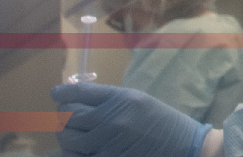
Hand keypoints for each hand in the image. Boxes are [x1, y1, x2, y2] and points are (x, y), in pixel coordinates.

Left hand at [51, 82, 207, 156]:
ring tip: (72, 133)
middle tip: (67, 115)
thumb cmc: (162, 123)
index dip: (62, 93)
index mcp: (121, 99)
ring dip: (66, 135)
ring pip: (68, 139)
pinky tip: (81, 149)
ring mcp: (109, 143)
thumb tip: (74, 96)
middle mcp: (113, 119)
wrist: (186, 147)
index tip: (57, 93)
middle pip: (68, 115)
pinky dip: (75, 152)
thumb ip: (108, 99)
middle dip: (63, 114)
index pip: (79, 92)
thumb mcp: (138, 101)